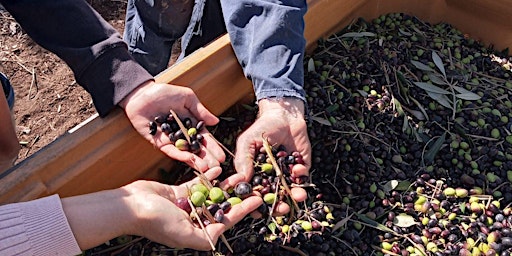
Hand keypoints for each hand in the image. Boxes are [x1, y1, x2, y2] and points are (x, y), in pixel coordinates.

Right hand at [64, 167, 261, 250]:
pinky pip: (197, 184)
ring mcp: (186, 205)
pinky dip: (207, 177)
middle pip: (221, 206)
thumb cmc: (155, 222)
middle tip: (252, 185)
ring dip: (224, 185)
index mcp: (196, 233)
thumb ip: (204, 238)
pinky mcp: (177, 192)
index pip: (225, 220)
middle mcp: (193, 220)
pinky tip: (217, 170)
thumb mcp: (184, 234)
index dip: (242, 210)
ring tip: (239, 175)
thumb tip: (221, 240)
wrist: (131, 206)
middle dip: (236, 196)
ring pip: (211, 193)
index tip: (257, 200)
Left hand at [119, 81, 225, 171]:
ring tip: (206, 169)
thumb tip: (216, 121)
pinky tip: (190, 160)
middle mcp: (182, 134)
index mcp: (191, 124)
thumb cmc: (164, 92)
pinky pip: (171, 151)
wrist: (142, 94)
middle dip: (208, 158)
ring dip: (196, 161)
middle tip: (217, 167)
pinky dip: (180, 156)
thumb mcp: (187, 98)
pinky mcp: (159, 142)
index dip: (213, 148)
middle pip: (197, 149)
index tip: (222, 157)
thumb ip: (200, 110)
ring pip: (185, 153)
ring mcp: (171, 140)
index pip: (204, 139)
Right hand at [221, 98, 310, 214]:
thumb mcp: (248, 142)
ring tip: (298, 196)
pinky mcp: (302, 165)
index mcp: (257, 175)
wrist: (283, 114)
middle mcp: (272, 177)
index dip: (257, 204)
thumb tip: (241, 181)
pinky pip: (303, 176)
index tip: (259, 210)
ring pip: (291, 191)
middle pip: (275, 198)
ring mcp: (288, 173)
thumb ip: (244, 160)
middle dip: (280, 206)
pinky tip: (297, 168)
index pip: (256, 194)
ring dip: (295, 195)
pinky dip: (301, 175)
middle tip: (283, 209)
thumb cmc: (262, 127)